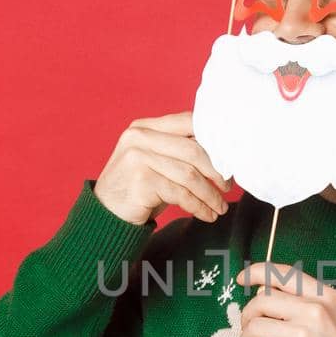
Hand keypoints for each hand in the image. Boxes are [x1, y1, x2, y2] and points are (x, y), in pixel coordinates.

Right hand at [94, 111, 230, 225]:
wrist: (105, 214)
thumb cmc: (138, 188)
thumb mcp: (156, 162)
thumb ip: (180, 150)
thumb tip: (224, 152)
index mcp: (145, 126)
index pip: (188, 122)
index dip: (214, 140)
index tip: (230, 158)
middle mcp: (139, 137)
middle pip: (193, 150)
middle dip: (217, 171)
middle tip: (228, 187)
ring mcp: (138, 157)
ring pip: (190, 174)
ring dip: (210, 194)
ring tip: (220, 207)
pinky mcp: (141, 180)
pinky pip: (181, 194)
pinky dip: (198, 206)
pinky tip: (207, 214)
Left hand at [235, 262, 335, 336]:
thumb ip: (307, 301)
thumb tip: (265, 291)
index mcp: (325, 297)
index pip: (283, 275)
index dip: (256, 273)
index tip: (242, 279)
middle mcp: (313, 312)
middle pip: (261, 300)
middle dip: (248, 314)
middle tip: (250, 328)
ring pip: (254, 327)